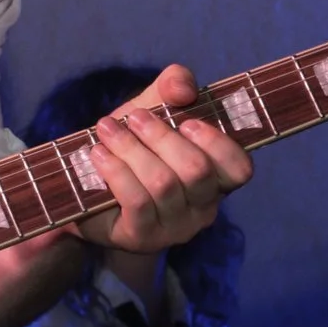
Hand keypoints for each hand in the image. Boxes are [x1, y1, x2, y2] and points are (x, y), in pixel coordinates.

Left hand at [73, 64, 252, 253]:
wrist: (88, 189)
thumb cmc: (133, 148)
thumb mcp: (153, 109)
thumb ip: (172, 88)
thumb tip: (184, 90)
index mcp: (216, 178)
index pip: (239, 168)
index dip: (216, 142)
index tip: (186, 121)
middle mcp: (203, 208)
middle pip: (196, 170)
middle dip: (161, 137)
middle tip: (134, 117)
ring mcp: (175, 228)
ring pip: (163, 184)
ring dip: (131, 150)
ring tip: (107, 130)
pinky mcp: (143, 238)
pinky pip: (137, 202)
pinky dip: (117, 172)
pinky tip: (99, 155)